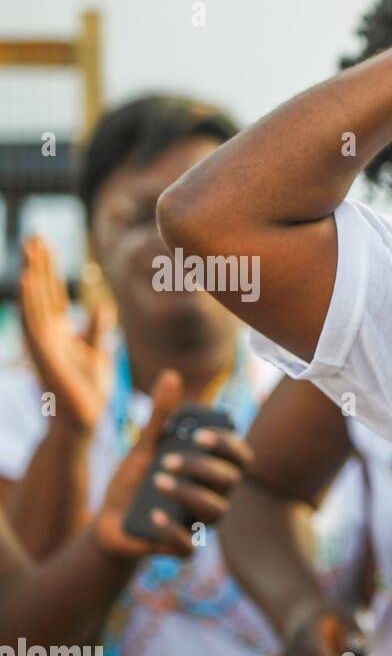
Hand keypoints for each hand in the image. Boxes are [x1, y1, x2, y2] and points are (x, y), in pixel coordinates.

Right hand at [19, 236, 113, 434]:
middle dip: (38, 264)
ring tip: (31, 249)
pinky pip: (34, 323)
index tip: (46, 243)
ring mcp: (42, 344)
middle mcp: (46, 334)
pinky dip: (31, 301)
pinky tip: (29, 280)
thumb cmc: (89, 390)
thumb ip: (96, 329)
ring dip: (33, 275)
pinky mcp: (44, 355)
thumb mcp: (98, 352)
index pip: (52, 293)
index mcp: (58, 331)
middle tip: (34, 234)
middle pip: (41, 292)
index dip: (49, 269)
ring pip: (35, 302)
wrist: (84, 420)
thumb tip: (99, 305)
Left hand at [94, 369, 252, 558]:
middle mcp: (216, 496)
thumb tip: (170, 375)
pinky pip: (189, 544)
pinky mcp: (182, 548)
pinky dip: (172, 530)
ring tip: (157, 483)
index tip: (201, 436)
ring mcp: (201, 523)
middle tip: (165, 460)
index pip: (240, 457)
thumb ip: (161, 417)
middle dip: (200, 469)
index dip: (227, 446)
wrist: (109, 522)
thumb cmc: (135, 482)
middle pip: (229, 481)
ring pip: (215, 511)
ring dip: (188, 495)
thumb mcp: (144, 447)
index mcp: (213, 470)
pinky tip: (154, 515)